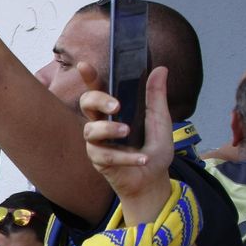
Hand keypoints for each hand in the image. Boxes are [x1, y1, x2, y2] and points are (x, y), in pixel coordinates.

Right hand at [81, 66, 174, 225]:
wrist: (155, 179)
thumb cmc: (155, 149)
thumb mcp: (160, 120)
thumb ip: (156, 97)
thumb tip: (161, 68)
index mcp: (114, 111)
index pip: (98, 90)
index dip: (89, 77)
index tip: (84, 65)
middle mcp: (102, 124)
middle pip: (86, 104)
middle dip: (98, 101)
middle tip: (116, 106)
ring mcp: (97, 143)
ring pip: (90, 130)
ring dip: (109, 130)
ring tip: (127, 133)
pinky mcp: (99, 161)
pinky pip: (105, 155)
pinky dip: (126, 157)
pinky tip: (141, 159)